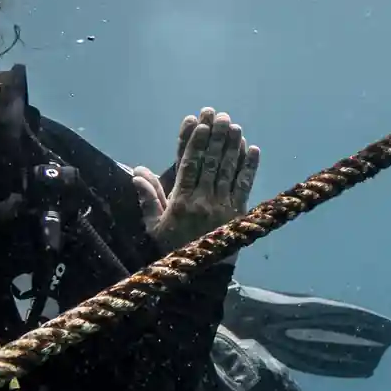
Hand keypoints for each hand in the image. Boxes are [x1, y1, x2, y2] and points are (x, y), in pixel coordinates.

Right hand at [133, 109, 261, 254]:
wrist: (201, 275)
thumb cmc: (175, 247)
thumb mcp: (154, 226)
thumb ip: (148, 198)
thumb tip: (137, 171)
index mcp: (180, 201)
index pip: (188, 164)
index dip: (193, 141)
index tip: (197, 122)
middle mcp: (203, 200)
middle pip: (210, 162)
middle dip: (214, 136)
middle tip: (219, 115)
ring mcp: (223, 205)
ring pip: (228, 170)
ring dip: (232, 145)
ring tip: (234, 125)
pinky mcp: (239, 212)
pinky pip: (245, 185)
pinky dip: (249, 166)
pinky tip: (253, 148)